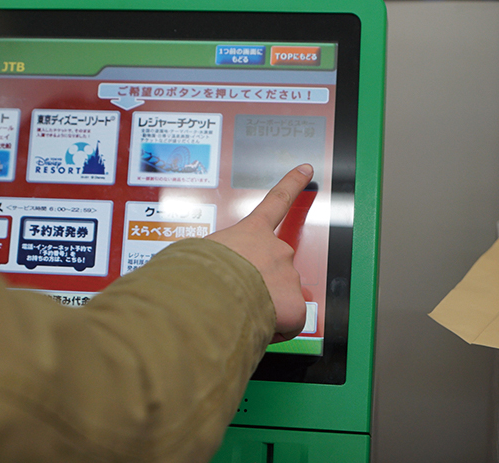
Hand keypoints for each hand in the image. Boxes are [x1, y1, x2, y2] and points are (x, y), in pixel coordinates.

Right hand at [206, 164, 312, 342]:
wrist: (209, 297)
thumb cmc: (195, 274)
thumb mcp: (194, 251)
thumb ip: (207, 254)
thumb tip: (192, 267)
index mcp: (251, 232)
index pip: (275, 201)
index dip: (292, 184)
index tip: (306, 169)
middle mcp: (276, 249)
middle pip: (275, 267)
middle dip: (262, 283)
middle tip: (239, 295)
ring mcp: (288, 276)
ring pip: (280, 298)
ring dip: (264, 307)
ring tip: (239, 312)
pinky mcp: (295, 305)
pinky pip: (287, 323)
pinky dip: (274, 329)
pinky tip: (255, 326)